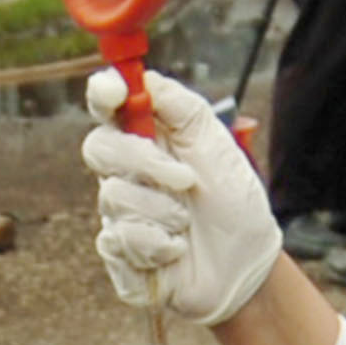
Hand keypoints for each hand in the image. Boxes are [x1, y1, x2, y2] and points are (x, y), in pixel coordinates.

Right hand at [82, 67, 278, 325]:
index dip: (104, 94)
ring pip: (114, 198)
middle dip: (145, 163)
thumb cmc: (234, 204)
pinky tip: (177, 252)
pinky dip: (157, 246)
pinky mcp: (118, 253)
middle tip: (185, 179)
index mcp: (147, 139)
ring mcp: (118, 213)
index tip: (115, 91)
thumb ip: (183, 109)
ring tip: (188, 224)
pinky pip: (118, 241)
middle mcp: (126, 172)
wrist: (246, 266)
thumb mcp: (217, 147)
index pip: (109, 107)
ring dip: (163, 212)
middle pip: (99, 148)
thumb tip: (147, 78)